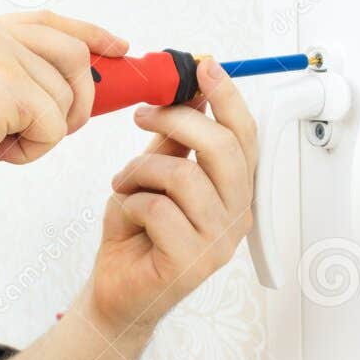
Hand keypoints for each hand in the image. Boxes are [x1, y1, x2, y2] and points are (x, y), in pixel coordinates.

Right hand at [0, 11, 128, 203]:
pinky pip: (53, 125)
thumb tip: (57, 99)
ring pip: (63, 96)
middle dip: (81, 97)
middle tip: (61, 130)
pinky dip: (34, 150)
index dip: (90, 34)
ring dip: (44, 134)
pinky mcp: (9, 86)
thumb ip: (4, 82)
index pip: (48, 22)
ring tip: (0, 148)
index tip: (118, 48)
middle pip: (72, 54)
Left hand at [85, 56, 258, 341]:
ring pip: (183, 176)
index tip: (205, 66)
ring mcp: (216, 243)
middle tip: (142, 116)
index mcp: (234, 193)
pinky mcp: (189, 263)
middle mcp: (235, 217)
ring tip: (123, 184)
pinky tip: (124, 215)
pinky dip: (129, 203)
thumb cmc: (136, 235)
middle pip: (222, 149)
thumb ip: (175, 142)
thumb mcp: (154, 177)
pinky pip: (156, 209)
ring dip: (140, 171)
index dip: (228, 98)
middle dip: (177, 121)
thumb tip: (192, 96)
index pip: (244, 137)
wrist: (115, 293)